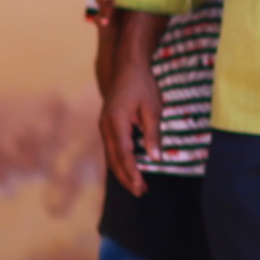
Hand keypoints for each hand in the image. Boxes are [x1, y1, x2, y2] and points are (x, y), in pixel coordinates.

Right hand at [100, 11, 168, 194]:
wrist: (127, 67)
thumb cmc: (142, 85)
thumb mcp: (153, 108)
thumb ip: (153, 134)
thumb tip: (155, 158)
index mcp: (116, 123)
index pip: (124, 155)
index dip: (132, 173)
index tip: (141, 187)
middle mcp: (105, 127)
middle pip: (114, 159)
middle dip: (126, 178)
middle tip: (141, 192)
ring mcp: (104, 126)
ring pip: (111, 156)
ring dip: (123, 171)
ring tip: (137, 185)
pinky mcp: (107, 125)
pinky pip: (112, 148)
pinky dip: (120, 161)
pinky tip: (130, 169)